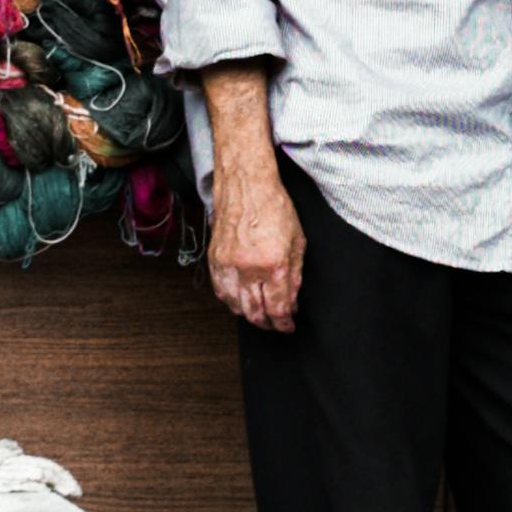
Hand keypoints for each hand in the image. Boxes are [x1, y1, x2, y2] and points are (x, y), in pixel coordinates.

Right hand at [209, 173, 305, 331]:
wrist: (246, 184)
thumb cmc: (273, 205)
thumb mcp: (297, 240)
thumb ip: (295, 275)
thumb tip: (291, 301)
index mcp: (273, 263)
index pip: (277, 308)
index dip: (284, 323)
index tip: (288, 326)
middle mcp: (248, 268)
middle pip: (255, 313)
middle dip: (267, 324)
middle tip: (276, 325)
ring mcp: (228, 265)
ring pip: (235, 306)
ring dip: (249, 315)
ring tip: (260, 315)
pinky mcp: (214, 260)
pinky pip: (221, 291)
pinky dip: (231, 301)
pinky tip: (241, 300)